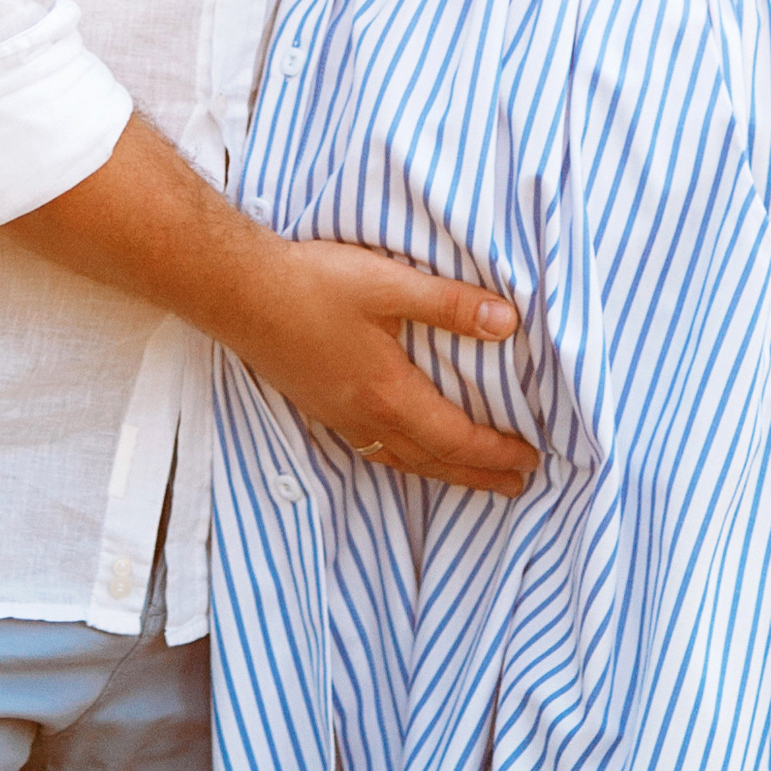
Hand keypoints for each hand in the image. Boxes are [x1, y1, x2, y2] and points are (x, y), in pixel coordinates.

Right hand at [226, 239, 538, 497]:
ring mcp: (338, 416)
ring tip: (468, 478)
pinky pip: (372, 449)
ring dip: (441, 472)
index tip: (531, 460)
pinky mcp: (318, 405)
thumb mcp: (390, 284)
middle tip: (514, 486)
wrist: (238, 292)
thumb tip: (509, 323)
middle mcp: (365, 417)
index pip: (456, 438)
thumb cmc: (313, 284)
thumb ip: (451, 304)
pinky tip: (402, 450)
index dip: (496, 453)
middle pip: (432, 461)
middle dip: (477, 475)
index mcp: (389, 393)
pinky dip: (402, 459)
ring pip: (400, 460)